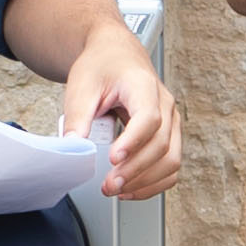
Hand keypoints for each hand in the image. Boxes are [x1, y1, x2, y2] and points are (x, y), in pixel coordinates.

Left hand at [62, 31, 182, 200]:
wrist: (115, 55)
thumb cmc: (102, 66)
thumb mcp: (82, 86)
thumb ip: (78, 116)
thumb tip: (73, 147)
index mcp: (144, 86)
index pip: (149, 118)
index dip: (133, 142)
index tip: (114, 158)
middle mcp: (165, 104)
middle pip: (161, 144)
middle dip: (135, 171)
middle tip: (109, 185)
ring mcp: (171, 121)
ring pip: (171, 159)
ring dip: (146, 181)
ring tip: (119, 190)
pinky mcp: (169, 135)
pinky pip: (171, 164)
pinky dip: (155, 182)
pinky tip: (133, 188)